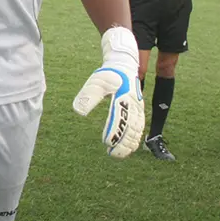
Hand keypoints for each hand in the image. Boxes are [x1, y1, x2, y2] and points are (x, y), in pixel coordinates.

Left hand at [73, 27, 144, 158]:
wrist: (124, 66)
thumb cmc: (108, 75)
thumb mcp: (96, 81)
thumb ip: (88, 96)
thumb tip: (78, 111)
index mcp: (123, 96)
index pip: (119, 118)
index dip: (114, 132)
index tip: (106, 142)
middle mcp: (133, 104)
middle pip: (130, 127)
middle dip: (122, 142)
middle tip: (113, 154)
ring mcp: (138, 108)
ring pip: (137, 129)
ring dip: (129, 143)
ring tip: (119, 155)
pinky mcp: (139, 110)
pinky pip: (140, 127)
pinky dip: (135, 138)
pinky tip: (129, 147)